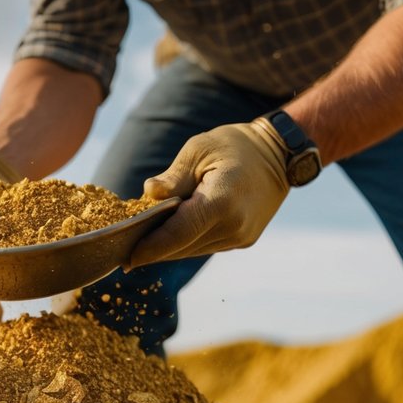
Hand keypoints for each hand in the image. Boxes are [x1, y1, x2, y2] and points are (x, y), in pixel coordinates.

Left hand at [128, 118, 289, 268]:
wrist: (279, 155)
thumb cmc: (235, 146)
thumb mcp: (198, 150)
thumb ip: (173, 177)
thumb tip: (147, 195)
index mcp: (221, 202)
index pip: (177, 234)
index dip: (150, 248)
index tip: (126, 257)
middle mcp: (234, 226)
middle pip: (182, 247)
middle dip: (153, 249)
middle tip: (123, 250)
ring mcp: (240, 237)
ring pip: (192, 250)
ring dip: (168, 248)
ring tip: (142, 242)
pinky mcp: (243, 240)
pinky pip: (205, 246)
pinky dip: (186, 242)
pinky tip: (169, 235)